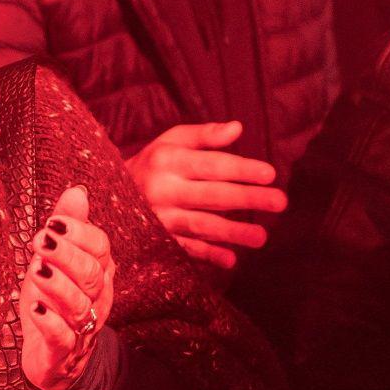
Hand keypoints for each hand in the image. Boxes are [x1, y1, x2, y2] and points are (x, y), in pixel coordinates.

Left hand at [17, 186, 116, 389]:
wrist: (54, 360)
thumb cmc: (55, 302)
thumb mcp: (57, 261)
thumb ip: (68, 227)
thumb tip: (77, 190)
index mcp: (99, 274)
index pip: (101, 249)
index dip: (80, 234)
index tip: (53, 221)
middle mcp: (96, 300)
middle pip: (91, 274)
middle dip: (67, 255)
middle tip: (41, 239)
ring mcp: (81, 328)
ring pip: (79, 306)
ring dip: (58, 286)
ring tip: (37, 271)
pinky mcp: (62, 353)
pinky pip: (63, 339)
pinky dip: (51, 323)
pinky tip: (36, 309)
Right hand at [124, 121, 286, 269]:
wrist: (109, 193)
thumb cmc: (153, 163)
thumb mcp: (172, 141)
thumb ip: (205, 135)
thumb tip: (238, 128)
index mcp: (168, 160)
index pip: (212, 165)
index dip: (242, 170)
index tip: (270, 174)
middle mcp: (162, 188)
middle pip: (212, 195)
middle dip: (248, 199)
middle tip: (280, 202)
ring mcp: (158, 217)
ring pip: (201, 225)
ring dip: (233, 232)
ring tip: (262, 237)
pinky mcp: (155, 239)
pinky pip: (184, 249)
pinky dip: (207, 255)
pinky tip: (230, 260)